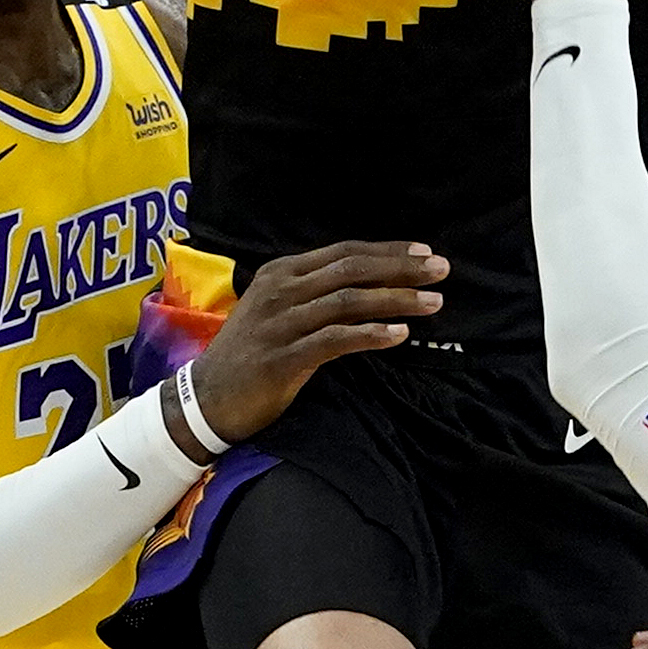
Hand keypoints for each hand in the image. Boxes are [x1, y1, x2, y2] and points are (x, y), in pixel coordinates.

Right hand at [182, 238, 448, 439]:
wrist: (206, 397)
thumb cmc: (249, 354)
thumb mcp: (276, 309)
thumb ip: (313, 293)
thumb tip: (369, 285)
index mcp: (281, 272)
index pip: (344, 252)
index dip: (387, 250)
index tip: (424, 252)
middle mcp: (281, 290)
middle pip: (352, 270)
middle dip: (401, 268)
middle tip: (441, 269)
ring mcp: (280, 323)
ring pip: (348, 301)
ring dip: (396, 300)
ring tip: (433, 302)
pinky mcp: (283, 358)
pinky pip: (335, 340)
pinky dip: (370, 335)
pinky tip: (399, 335)